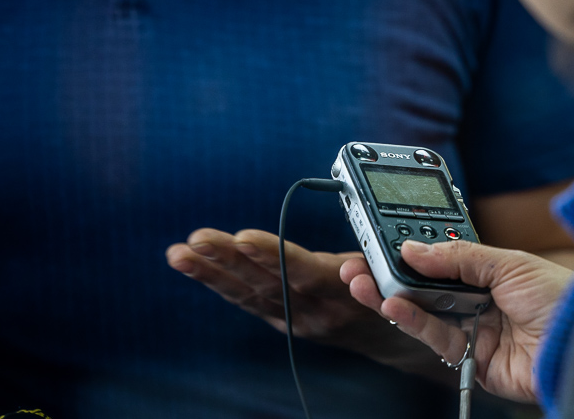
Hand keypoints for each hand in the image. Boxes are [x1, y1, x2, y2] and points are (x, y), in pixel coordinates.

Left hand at [165, 228, 441, 371]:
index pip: (303, 273)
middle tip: (198, 239)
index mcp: (344, 295)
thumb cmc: (393, 289)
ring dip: (211, 271)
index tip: (242, 238)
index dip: (272, 255)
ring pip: (249, 293)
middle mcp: (315, 311)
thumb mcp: (394, 276)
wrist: (391, 334)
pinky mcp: (282, 320)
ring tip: (179, 253)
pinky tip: (192, 263)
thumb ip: (372, 272)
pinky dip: (217, 281)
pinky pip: (246, 300)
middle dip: (229, 260)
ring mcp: (295, 318)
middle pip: (267, 282)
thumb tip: (351, 267)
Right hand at [340, 239, 573, 402]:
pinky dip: (412, 322)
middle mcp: (481, 302)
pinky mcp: (474, 362)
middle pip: (426, 289)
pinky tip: (392, 305)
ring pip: (424, 314)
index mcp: (491, 273)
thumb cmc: (562, 297)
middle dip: (391, 276)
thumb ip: (458, 257)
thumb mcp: (509, 263)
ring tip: (364, 282)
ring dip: (391, 298)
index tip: (381, 243)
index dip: (411, 254)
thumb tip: (413, 248)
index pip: (442, 261)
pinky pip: (436, 340)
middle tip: (359, 263)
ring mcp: (476, 332)